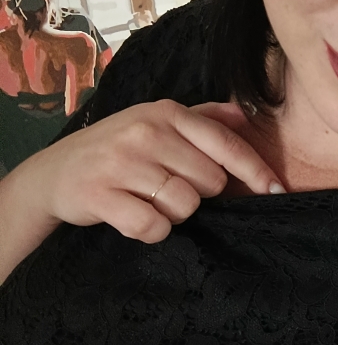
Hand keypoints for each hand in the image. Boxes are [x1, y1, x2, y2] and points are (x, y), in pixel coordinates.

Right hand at [23, 99, 283, 244]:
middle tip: (168, 188)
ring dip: (174, 215)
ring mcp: (121, 162)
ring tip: (150, 202)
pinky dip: (151, 231)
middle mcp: (145, 132)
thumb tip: (245, 113)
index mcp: (166, 112)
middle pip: (210, 181)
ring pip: (185, 206)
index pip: (225, 144)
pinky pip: (153, 226)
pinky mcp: (99, 194)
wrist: (53, 174)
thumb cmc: (117, 149)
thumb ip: (203, 118)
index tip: (277, 191)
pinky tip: (135, 218)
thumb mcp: (156, 123)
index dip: (256, 171)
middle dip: (198, 194)